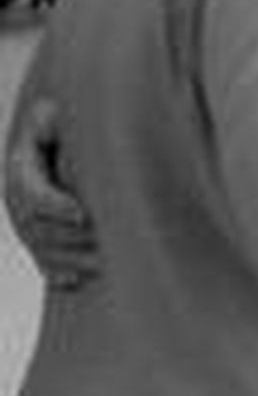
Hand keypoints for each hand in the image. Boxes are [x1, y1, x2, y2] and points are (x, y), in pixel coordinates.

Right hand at [4, 98, 99, 291]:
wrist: (55, 134)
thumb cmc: (62, 120)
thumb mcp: (54, 114)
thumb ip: (54, 119)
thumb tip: (56, 114)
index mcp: (20, 167)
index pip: (30, 192)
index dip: (54, 206)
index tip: (83, 215)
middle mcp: (16, 198)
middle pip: (35, 226)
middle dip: (69, 238)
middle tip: (103, 241)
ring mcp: (24, 219)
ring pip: (39, 246)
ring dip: (68, 258)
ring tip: (100, 264)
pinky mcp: (37, 233)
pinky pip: (40, 257)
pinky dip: (55, 270)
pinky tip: (71, 281)